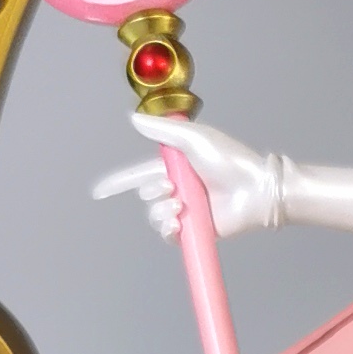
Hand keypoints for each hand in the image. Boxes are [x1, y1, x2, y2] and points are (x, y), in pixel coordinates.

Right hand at [91, 114, 285, 241]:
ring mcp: (188, 209)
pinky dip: (167, 230)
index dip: (119, 182)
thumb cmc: (229, 160)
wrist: (253, 189)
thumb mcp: (194, 138)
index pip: (140, 173)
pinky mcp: (196, 229)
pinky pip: (169, 235)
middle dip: (151, 191)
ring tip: (179, 207)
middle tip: (171, 188)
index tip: (99, 191)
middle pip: (146, 194)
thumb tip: (133, 119)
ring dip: (160, 211)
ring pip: (155, 215)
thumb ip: (162, 131)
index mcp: (177, 166)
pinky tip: (177, 223)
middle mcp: (180, 187)